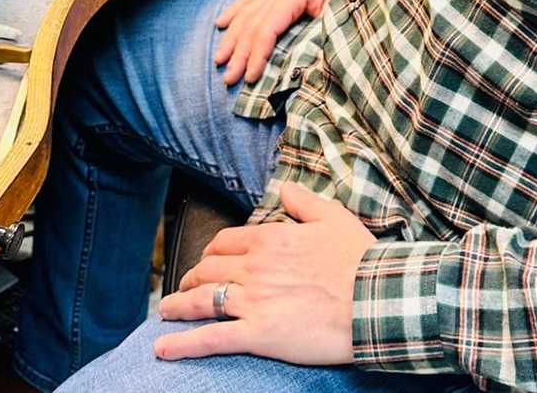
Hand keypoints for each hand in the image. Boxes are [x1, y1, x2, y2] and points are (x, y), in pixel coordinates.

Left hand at [155, 182, 375, 364]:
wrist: (373, 298)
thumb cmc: (358, 259)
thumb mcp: (333, 218)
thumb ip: (304, 202)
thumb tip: (284, 188)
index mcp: (271, 238)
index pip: (226, 242)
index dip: (211, 252)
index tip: (207, 260)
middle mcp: (255, 267)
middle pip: (208, 269)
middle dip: (191, 278)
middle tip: (185, 287)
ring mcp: (254, 300)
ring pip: (202, 300)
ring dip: (178, 305)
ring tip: (166, 311)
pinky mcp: (258, 334)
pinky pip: (211, 338)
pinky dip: (182, 344)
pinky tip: (162, 349)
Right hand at [214, 0, 352, 83]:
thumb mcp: (344, 23)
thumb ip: (322, 44)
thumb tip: (302, 72)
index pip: (267, 27)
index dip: (256, 54)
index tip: (250, 78)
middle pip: (254, 22)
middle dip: (240, 52)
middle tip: (229, 78)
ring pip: (248, 11)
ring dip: (232, 37)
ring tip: (220, 59)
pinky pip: (253, 0)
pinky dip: (236, 12)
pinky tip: (222, 23)